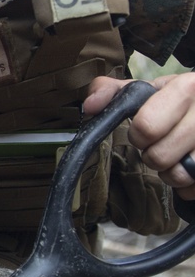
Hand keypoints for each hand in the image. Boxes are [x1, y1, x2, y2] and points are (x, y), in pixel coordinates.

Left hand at [84, 72, 194, 199]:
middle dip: (151, 154)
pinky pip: (192, 189)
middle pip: (159, 156)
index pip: (147, 126)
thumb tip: (90, 106)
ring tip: (173, 156)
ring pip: (178, 175)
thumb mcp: (146, 89)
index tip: (142, 131)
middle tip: (157, 145)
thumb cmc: (173, 102)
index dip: (138, 134)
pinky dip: (186, 184)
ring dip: (168, 172)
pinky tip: (187, 166)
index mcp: (186, 87)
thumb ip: (112, 91)